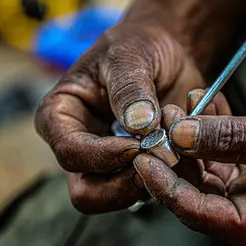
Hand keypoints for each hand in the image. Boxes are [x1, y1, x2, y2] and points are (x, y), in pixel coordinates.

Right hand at [35, 20, 202, 213]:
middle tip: (158, 160)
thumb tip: (139, 125)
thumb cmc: (137, 47)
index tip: (137, 145)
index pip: (69, 152)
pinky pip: (149, 191)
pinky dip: (170, 180)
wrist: (164, 54)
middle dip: (124, 184)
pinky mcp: (134, 170)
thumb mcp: (129, 56)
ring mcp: (106, 164)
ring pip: (119, 199)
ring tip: (175, 151)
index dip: (102, 156)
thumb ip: (130, 89)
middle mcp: (79, 146)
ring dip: (151, 182)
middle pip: (87, 192)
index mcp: (60, 116)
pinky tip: (184, 154)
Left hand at [134, 102, 245, 245]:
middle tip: (159, 122)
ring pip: (202, 175)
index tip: (140, 156)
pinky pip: (218, 161)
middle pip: (193, 193)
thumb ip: (225, 138)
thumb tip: (177, 133)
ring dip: (190, 140)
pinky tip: (202, 107)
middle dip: (174, 155)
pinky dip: (209, 136)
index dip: (163, 183)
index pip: (195, 211)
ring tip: (179, 107)